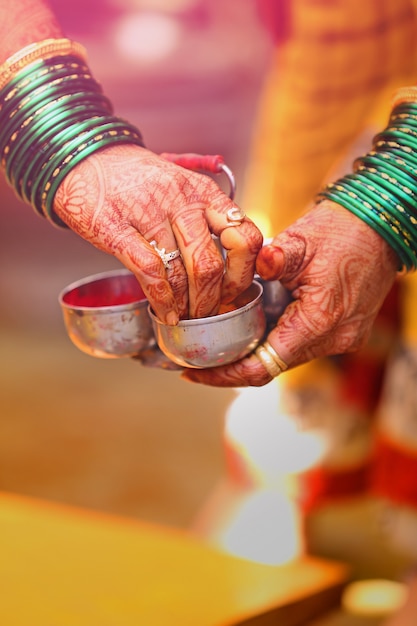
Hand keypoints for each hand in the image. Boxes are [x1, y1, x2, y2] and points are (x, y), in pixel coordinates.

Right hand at [53, 144, 262, 323]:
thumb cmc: (138, 180)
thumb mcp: (182, 185)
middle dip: (211, 300)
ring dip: (186, 306)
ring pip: (181, 273)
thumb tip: (232, 262)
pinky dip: (161, 300)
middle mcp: (182, 200)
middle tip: (205, 314)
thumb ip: (208, 216)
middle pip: (211, 264)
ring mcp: (148, 213)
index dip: (243, 274)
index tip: (232, 292)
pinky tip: (164, 312)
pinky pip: (149, 272)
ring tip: (185, 318)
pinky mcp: (116, 227)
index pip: (245, 237)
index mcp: (204, 192)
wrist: (85, 158)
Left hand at [182, 200, 398, 386]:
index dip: (225, 374)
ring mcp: (341, 338)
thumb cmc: (343, 229)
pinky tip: (251, 325)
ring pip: (285, 356)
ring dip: (254, 350)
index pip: (263, 366)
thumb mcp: (299, 240)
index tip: (195, 371)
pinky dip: (273, 338)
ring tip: (218, 339)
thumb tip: (240, 270)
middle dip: (233, 364)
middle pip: (272, 366)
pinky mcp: (342, 331)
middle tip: (198, 356)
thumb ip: (268, 260)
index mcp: (319, 321)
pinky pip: (300, 344)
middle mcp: (334, 339)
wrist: (381, 225)